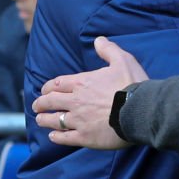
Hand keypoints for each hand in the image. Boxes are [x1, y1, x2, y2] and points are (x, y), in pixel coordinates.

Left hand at [33, 37, 147, 148]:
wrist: (141, 109)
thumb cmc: (132, 84)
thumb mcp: (123, 60)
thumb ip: (109, 50)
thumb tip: (99, 40)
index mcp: (82, 83)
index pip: (56, 84)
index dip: (47, 88)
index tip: (45, 91)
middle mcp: (75, 101)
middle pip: (49, 102)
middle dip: (40, 103)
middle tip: (38, 106)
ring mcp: (78, 120)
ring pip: (53, 120)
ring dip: (44, 120)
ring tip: (40, 120)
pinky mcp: (85, 137)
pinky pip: (64, 138)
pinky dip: (56, 137)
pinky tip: (53, 136)